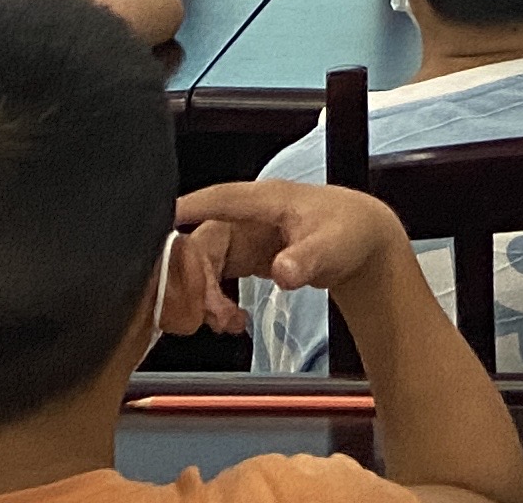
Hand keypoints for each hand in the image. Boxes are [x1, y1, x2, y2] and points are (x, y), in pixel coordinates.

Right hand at [178, 180, 413, 329]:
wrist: (362, 243)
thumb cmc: (348, 232)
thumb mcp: (332, 247)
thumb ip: (306, 260)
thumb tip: (282, 272)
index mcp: (267, 200)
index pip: (220, 199)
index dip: (190, 208)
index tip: (161, 222)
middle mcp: (248, 215)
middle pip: (202, 241)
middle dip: (196, 278)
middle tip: (211, 314)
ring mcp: (244, 235)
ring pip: (203, 261)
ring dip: (203, 294)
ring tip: (225, 323)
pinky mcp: (244, 255)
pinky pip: (214, 275)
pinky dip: (213, 299)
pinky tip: (230, 321)